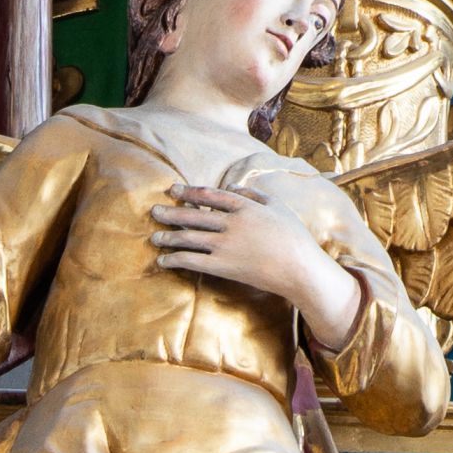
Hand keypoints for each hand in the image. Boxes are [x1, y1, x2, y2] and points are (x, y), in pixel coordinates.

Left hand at [149, 183, 362, 348]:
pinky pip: (192, 261)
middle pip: (194, 216)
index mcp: (246, 206)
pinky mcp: (223, 266)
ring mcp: (226, 245)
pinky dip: (175, 259)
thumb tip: (231, 185)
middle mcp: (232, 223)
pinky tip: (163, 259)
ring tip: (154, 236)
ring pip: (189, 238)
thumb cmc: (293, 236)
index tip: (174, 189)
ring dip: (169, 237)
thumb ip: (254, 193)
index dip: (190, 191)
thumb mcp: (278, 206)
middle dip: (172, 212)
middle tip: (154, 211)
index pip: (211, 196)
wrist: (298, 268)